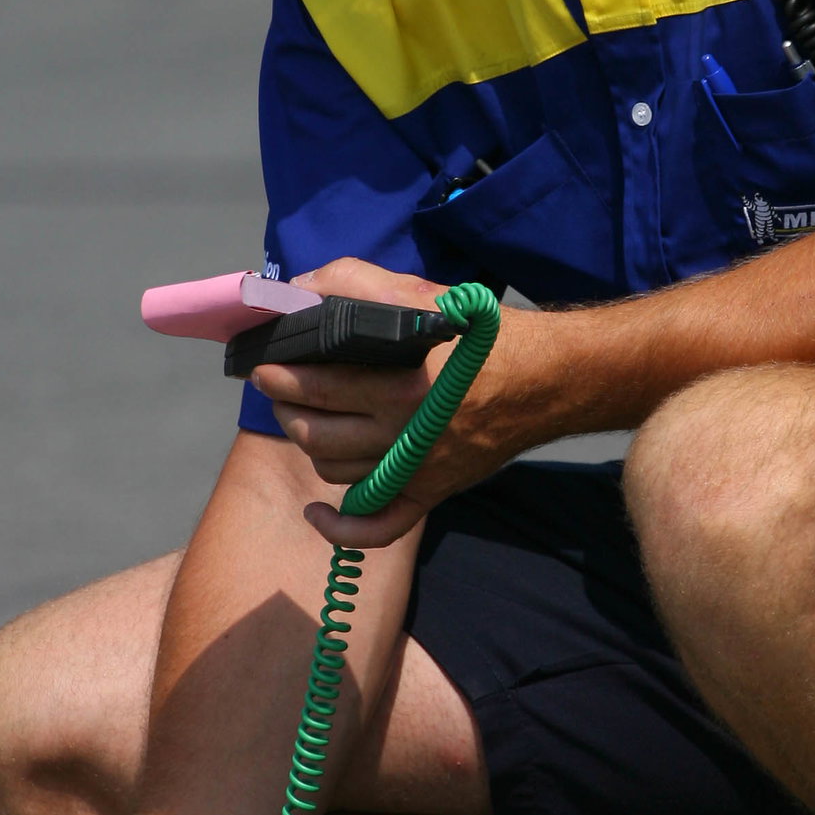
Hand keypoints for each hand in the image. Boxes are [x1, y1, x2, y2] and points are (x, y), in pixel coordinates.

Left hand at [254, 259, 545, 547]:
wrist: (548, 380)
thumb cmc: (485, 335)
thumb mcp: (423, 294)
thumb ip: (355, 284)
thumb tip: (299, 291)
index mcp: (400, 386)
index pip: (318, 388)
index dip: (280, 376)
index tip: (265, 364)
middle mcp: (405, 436)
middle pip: (317, 434)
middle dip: (286, 408)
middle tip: (278, 387)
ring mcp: (417, 472)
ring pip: (336, 474)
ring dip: (311, 446)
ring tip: (304, 419)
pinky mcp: (431, 494)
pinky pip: (377, 527)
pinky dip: (340, 529)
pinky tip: (316, 512)